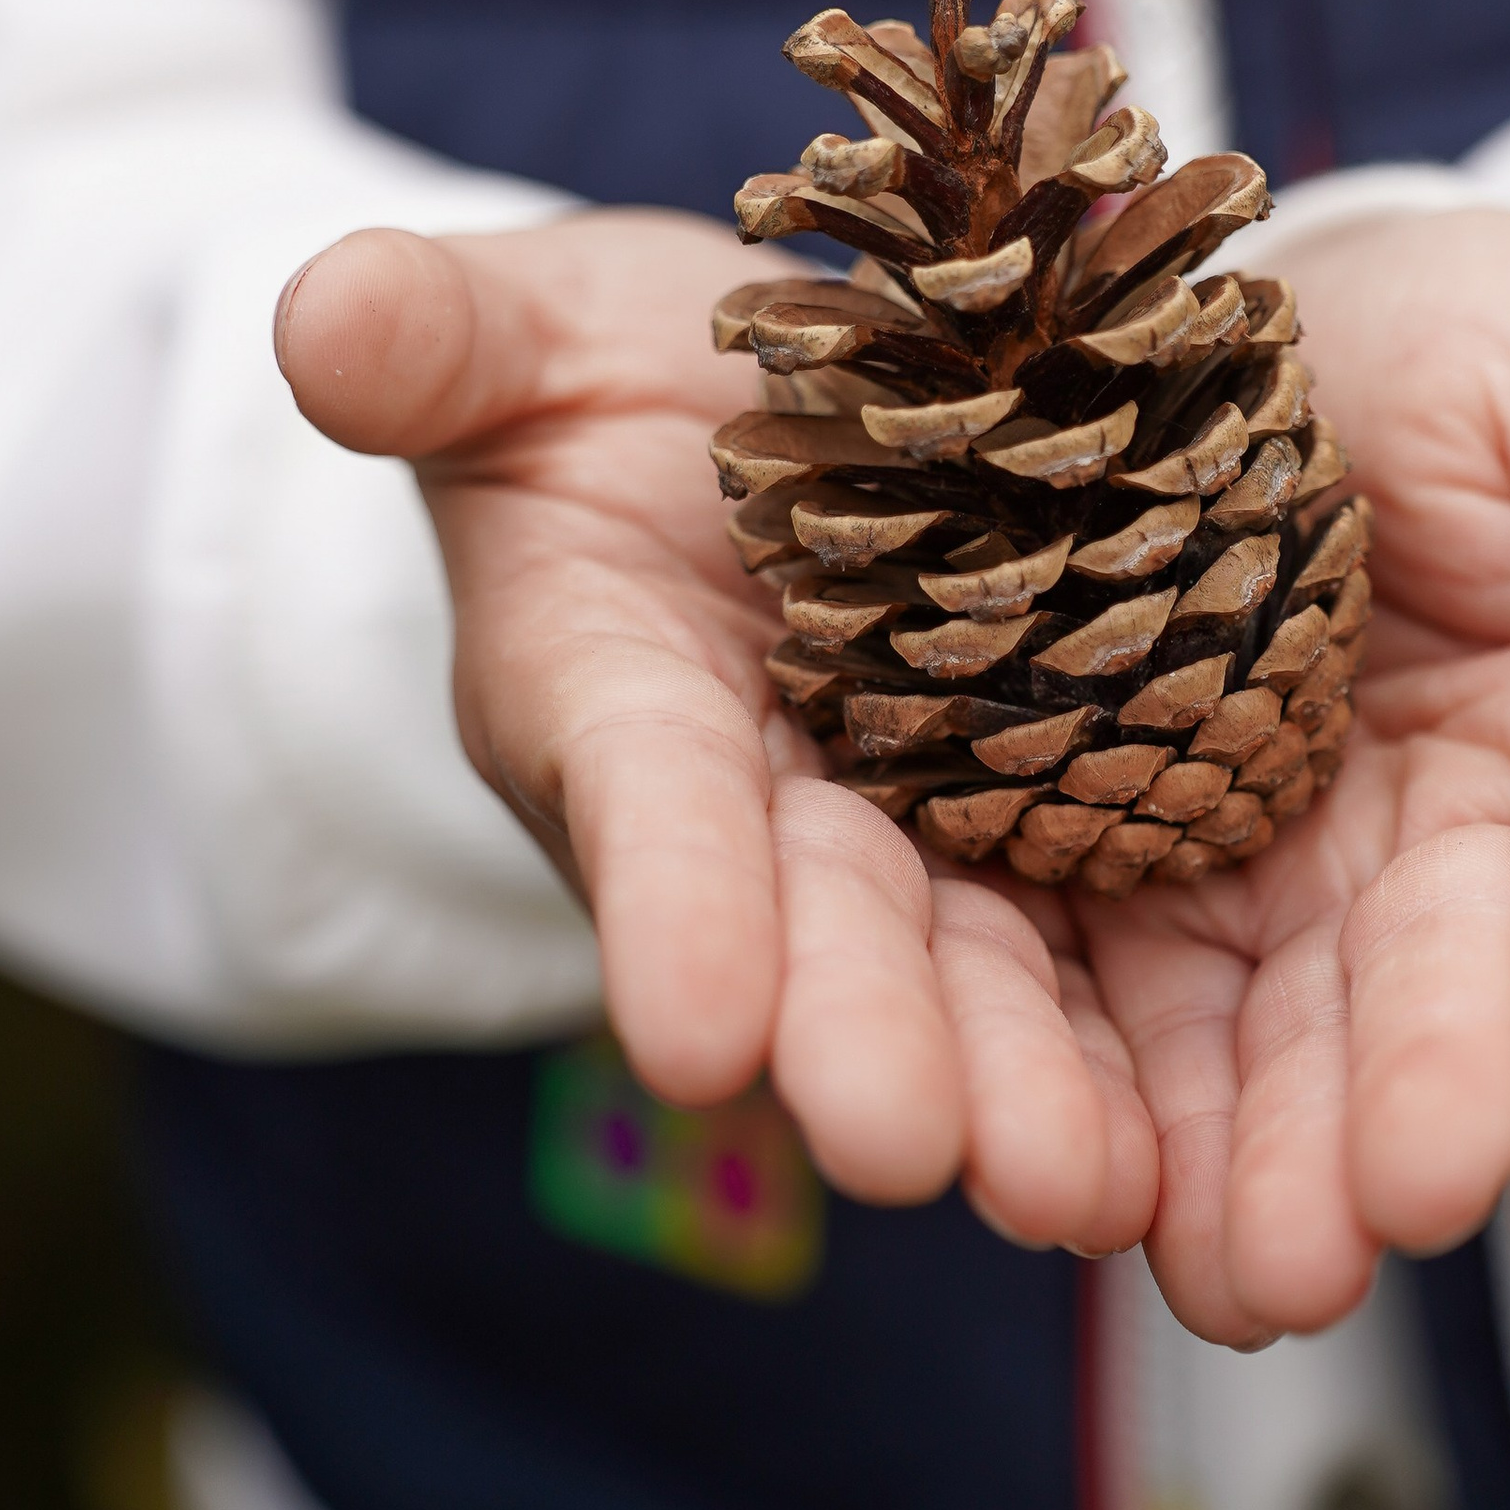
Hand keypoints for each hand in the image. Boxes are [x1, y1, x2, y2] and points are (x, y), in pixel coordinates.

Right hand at [275, 214, 1154, 1253]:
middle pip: (816, 922)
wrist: (761, 403)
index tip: (695, 1033)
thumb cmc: (598, 379)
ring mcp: (899, 820)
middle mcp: (752, 800)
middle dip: (860, 1034)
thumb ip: (428, 339)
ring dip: (1014, 1079)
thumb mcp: (515, 337)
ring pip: (962, 957)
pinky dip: (1130, 1037)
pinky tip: (1186, 1153)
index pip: (640, 796)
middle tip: (910, 1151)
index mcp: (602, 688)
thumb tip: (323, 314)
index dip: (673, 901)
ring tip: (1086, 1195)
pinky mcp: (1037, 804)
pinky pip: (1088, 924)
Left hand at [1071, 209, 1509, 1345]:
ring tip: (1251, 1277)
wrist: (1282, 332)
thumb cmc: (1490, 350)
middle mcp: (1464, 853)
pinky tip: (1090, 1203)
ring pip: (1287, 1039)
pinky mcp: (1133, 868)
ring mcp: (1292, 878)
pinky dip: (1116, 1103)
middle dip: (1426, 1104)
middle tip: (1398, 1211)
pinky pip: (1121, 995)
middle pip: (1450, 992)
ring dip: (1271, 1162)